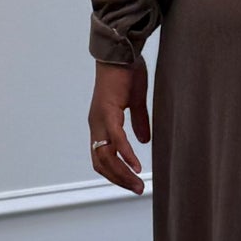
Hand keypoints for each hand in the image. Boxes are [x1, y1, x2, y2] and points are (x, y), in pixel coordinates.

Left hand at [88, 59, 149, 194]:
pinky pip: (116, 139)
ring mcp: (100, 119)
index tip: (132, 182)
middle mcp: (97, 124)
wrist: (121, 51)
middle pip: (102, 163)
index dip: (115, 172)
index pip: (103, 157)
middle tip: (137, 189)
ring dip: (122, 173)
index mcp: (102, 123)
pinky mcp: (109, 111)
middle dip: (119, 179)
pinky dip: (125, 154)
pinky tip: (136, 165)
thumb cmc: (127, 72)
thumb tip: (144, 141)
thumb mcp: (136, 102)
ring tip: (138, 183)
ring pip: (106, 156)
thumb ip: (139, 122)